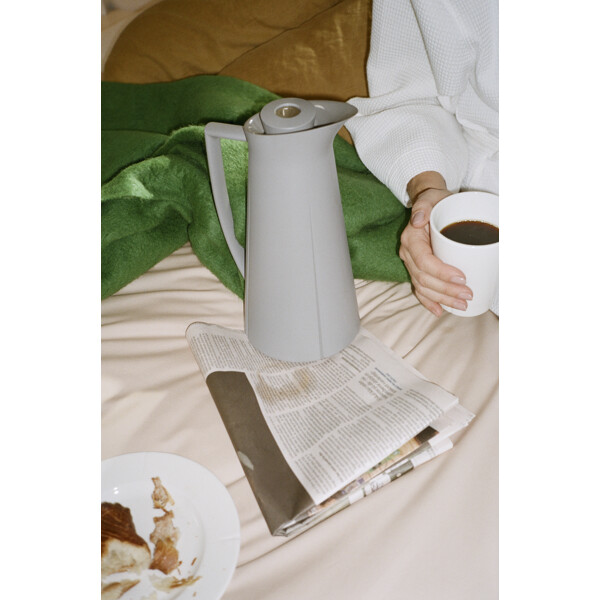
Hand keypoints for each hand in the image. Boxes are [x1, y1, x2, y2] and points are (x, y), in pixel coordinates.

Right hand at [399, 173, 472, 315]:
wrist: (431, 204)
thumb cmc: (436, 201)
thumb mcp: (431, 198)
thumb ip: (423, 206)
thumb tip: (418, 220)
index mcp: (411, 239)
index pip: (424, 262)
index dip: (442, 273)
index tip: (462, 278)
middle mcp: (408, 253)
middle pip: (424, 278)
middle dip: (446, 291)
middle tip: (468, 294)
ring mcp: (411, 263)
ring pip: (423, 287)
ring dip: (442, 299)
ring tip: (462, 305)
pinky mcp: (418, 269)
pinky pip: (420, 289)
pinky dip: (429, 301)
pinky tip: (440, 311)